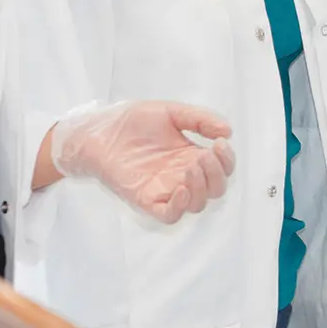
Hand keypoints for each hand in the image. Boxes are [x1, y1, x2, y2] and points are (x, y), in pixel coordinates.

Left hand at [50, 101, 235, 223]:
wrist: (98, 131)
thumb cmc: (131, 121)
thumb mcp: (171, 112)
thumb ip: (200, 119)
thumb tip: (228, 132)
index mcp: (191, 155)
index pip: (222, 168)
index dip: (227, 160)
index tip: (220, 143)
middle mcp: (182, 175)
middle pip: (215, 189)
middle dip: (218, 174)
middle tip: (206, 155)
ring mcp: (165, 189)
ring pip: (197, 204)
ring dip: (202, 187)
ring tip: (192, 165)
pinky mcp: (146, 200)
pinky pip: (170, 215)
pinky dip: (180, 206)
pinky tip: (180, 188)